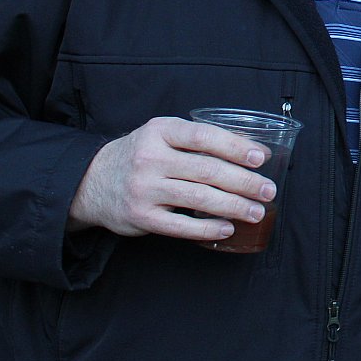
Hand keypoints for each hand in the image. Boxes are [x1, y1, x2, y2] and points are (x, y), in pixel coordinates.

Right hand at [68, 117, 276, 240]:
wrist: (91, 181)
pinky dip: (208, 228)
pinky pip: (181, 226)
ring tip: (257, 211)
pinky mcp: (141, 217)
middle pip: (207, 170)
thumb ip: (198, 140)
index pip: (203, 136)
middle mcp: (150, 158)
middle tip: (268, 191)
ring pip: (198, 198)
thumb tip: (254, 152)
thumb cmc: (142, 155)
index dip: (236, 147)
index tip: (261, 158)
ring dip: (234, 206)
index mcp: (160, 131)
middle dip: (244, 182)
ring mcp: (144, 189)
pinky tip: (228, 227)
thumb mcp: (162, 135)